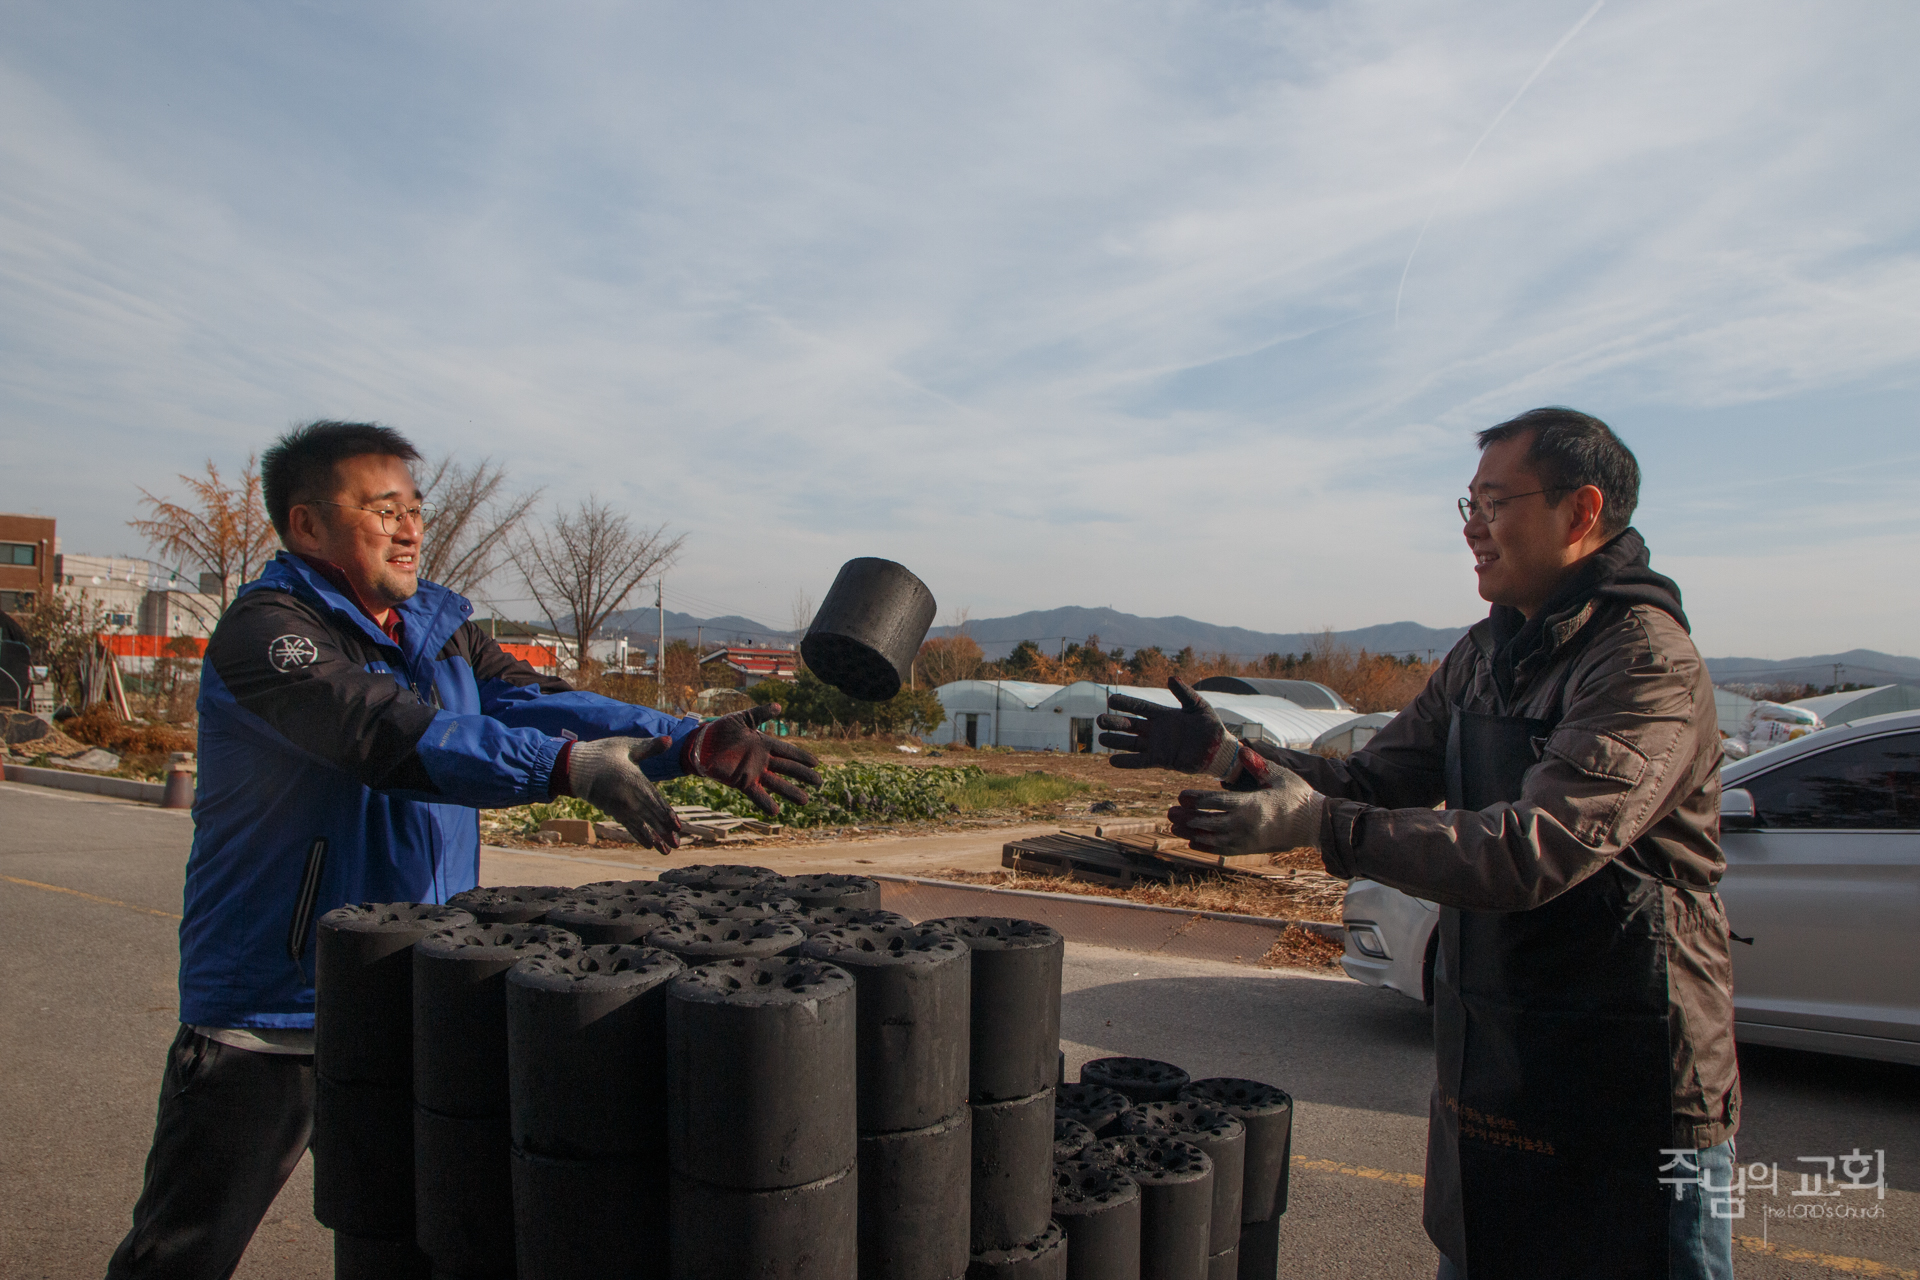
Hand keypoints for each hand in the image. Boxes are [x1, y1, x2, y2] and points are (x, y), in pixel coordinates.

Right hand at [566, 736, 686, 852]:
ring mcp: (619, 806)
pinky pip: (628, 826)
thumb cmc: (603, 753)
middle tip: (677, 845)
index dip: (666, 814)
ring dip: (654, 838)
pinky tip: (648, 845)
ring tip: (665, 851)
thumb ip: (649, 746)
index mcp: (633, 780)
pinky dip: (638, 835)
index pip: (654, 800)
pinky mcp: (612, 811)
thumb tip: (669, 739)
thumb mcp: (626, 746)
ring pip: (640, 825)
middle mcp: (627, 797)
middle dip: (664, 831)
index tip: (677, 826)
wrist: (574, 767)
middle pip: (649, 816)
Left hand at [680, 703, 822, 816]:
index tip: (816, 763)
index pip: (787, 751)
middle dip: (803, 775)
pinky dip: (765, 803)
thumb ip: (760, 714)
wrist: (701, 743)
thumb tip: (779, 706)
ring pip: (776, 783)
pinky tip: (776, 811)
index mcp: (764, 744)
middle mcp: (762, 760)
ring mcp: (753, 772)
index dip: (802, 757)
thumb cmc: (720, 730)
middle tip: (819, 782)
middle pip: (787, 768)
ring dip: (790, 792)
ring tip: (805, 800)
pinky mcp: (741, 782)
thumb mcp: (742, 718)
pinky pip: (756, 794)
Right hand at [1098, 677, 1241, 776]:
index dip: (1125, 704)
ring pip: (1131, 743)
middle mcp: (1156, 730)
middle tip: (1099, 719)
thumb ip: (1185, 693)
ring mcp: (1157, 746)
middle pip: (1130, 725)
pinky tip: (1112, 760)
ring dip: (1116, 741)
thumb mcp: (1198, 706)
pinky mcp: (1161, 760)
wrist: (1218, 750)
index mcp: (1163, 715)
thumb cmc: (1210, 726)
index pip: (1139, 708)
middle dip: (1115, 722)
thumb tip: (1171, 677)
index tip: (1110, 700)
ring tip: (1101, 738)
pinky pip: (1140, 761)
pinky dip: (1127, 761)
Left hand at [1169, 767, 1324, 857]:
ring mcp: (1247, 840)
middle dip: (1187, 817)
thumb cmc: (1296, 796)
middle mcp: (1247, 825)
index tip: (1181, 796)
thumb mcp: (1279, 776)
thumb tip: (1241, 748)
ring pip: (1212, 839)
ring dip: (1191, 833)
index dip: (1197, 799)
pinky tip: (1191, 842)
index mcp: (1252, 804)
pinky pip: (1223, 850)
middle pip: (1210, 822)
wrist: (1314, 825)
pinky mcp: (1250, 849)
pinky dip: (1205, 847)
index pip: (1218, 802)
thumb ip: (1257, 764)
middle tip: (1169, 812)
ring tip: (1173, 827)